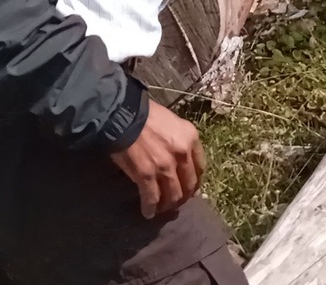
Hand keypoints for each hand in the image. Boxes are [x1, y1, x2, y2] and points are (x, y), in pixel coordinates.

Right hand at [110, 101, 204, 218]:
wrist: (125, 114)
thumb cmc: (147, 115)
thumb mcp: (173, 122)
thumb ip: (180, 141)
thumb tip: (179, 161)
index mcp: (191, 138)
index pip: (200, 168)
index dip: (195, 182)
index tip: (190, 188)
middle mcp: (182, 154)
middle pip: (189, 185)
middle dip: (183, 197)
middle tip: (175, 202)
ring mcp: (165, 166)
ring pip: (173, 195)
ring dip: (168, 205)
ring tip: (161, 209)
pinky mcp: (147, 175)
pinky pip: (152, 197)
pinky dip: (150, 208)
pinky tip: (147, 212)